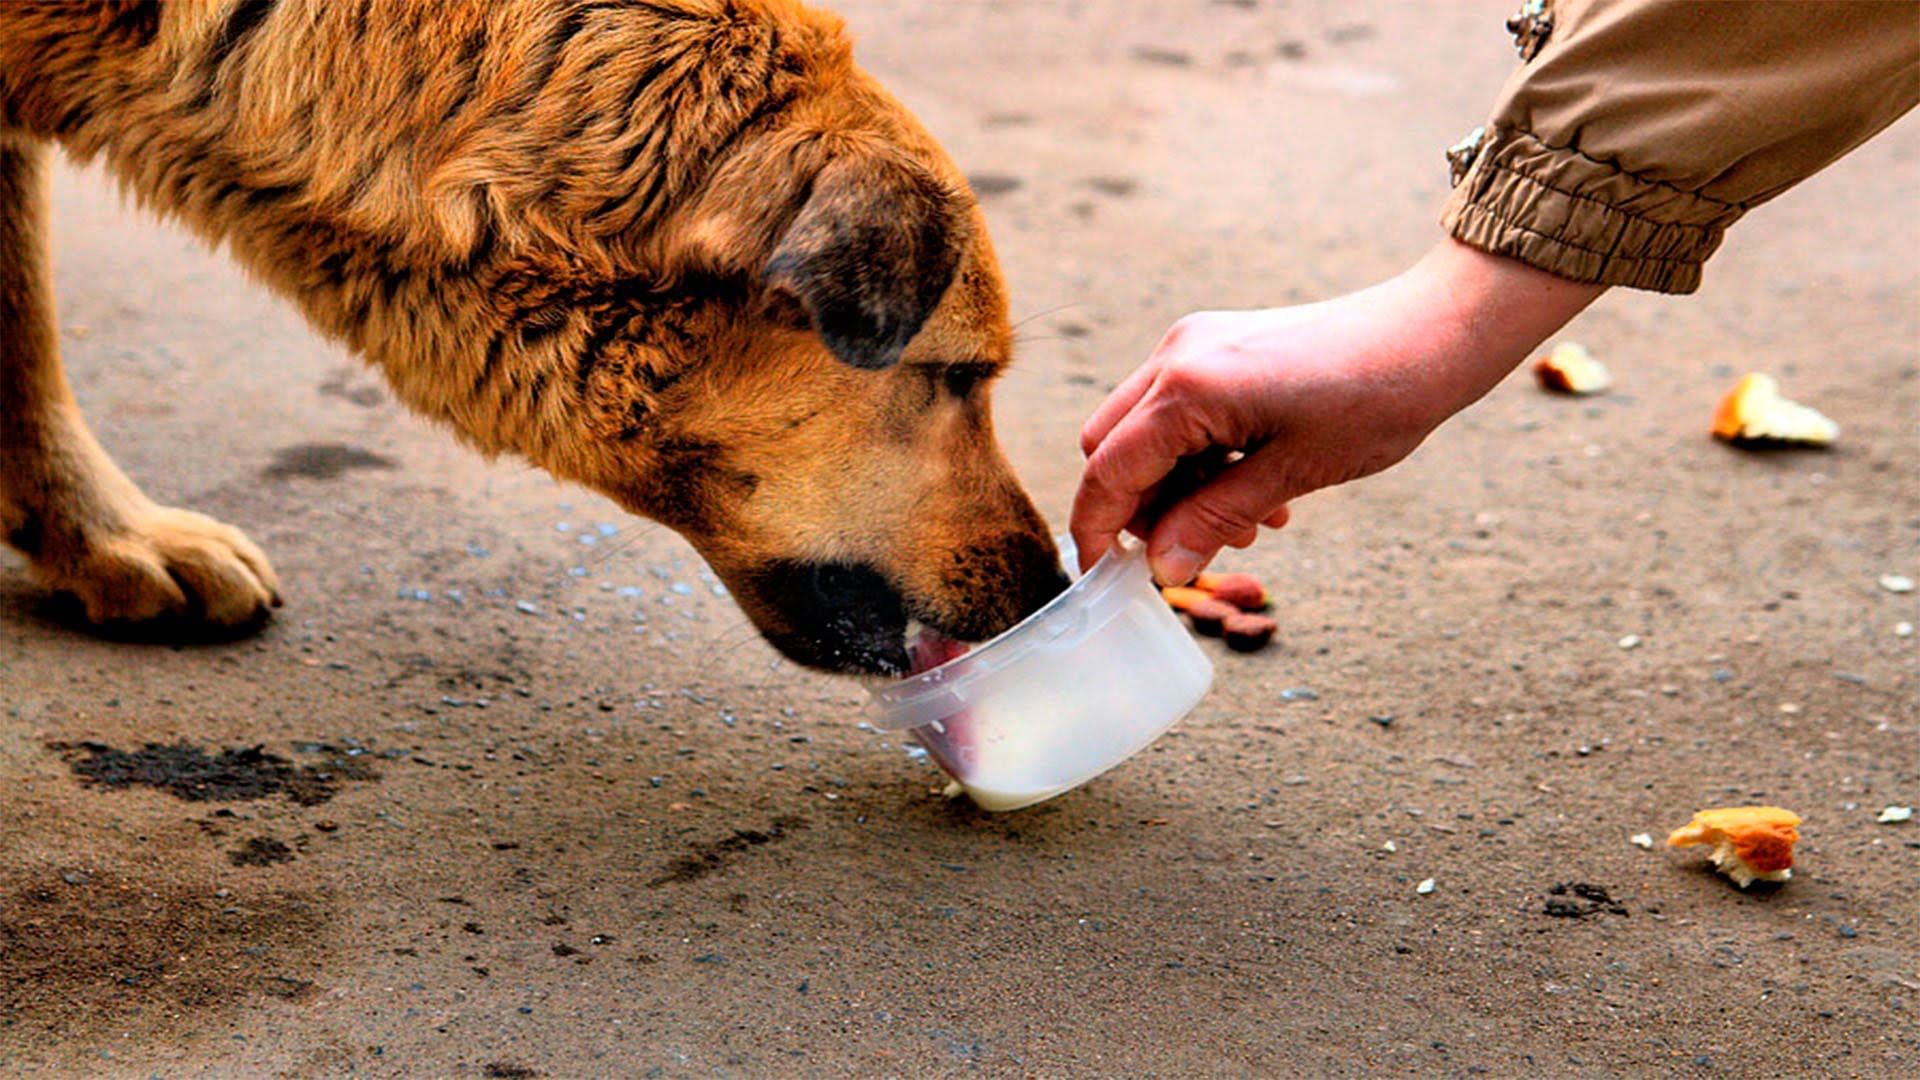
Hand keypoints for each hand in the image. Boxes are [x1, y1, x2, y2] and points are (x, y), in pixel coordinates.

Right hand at [1071, 239, 1605, 583]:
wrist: (1431, 332)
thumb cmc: (1375, 399)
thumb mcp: (1293, 475)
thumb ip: (1214, 520)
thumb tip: (1161, 569)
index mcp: (1188, 386)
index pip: (1108, 470)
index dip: (1098, 530)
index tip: (1107, 580)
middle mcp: (1177, 355)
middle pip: (1109, 447)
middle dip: (1138, 508)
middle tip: (1191, 550)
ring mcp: (1195, 345)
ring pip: (1143, 432)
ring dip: (1175, 487)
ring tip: (1246, 525)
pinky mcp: (1217, 345)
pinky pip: (1178, 411)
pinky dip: (1198, 458)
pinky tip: (1257, 489)